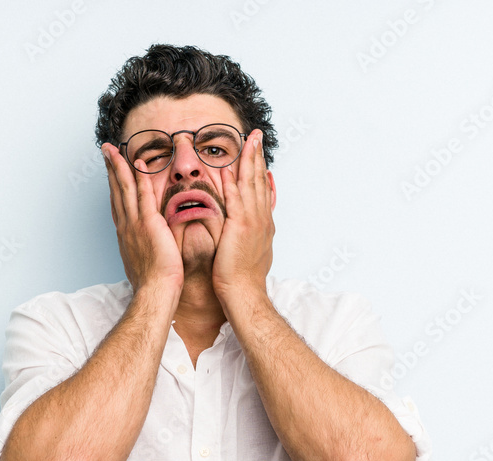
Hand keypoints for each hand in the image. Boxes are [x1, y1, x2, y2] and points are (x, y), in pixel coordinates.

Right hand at [101, 143, 183, 295]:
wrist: (155, 292)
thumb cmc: (153, 284)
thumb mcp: (143, 263)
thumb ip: (143, 249)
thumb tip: (145, 248)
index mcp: (125, 235)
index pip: (117, 204)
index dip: (113, 185)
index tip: (111, 172)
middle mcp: (126, 226)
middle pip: (115, 191)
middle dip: (110, 169)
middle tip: (106, 151)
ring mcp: (135, 224)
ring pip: (124, 188)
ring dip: (119, 166)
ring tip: (113, 149)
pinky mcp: (149, 223)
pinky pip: (143, 195)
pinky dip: (139, 177)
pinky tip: (138, 162)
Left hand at [212, 129, 274, 306]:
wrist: (244, 292)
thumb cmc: (243, 276)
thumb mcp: (252, 249)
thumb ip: (250, 232)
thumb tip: (249, 224)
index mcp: (263, 222)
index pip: (262, 189)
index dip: (260, 168)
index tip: (258, 151)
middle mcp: (261, 218)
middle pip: (259, 180)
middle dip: (258, 156)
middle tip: (257, 135)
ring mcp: (253, 221)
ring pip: (251, 184)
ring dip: (249, 161)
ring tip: (248, 141)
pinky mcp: (240, 227)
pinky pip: (235, 199)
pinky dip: (232, 183)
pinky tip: (228, 168)